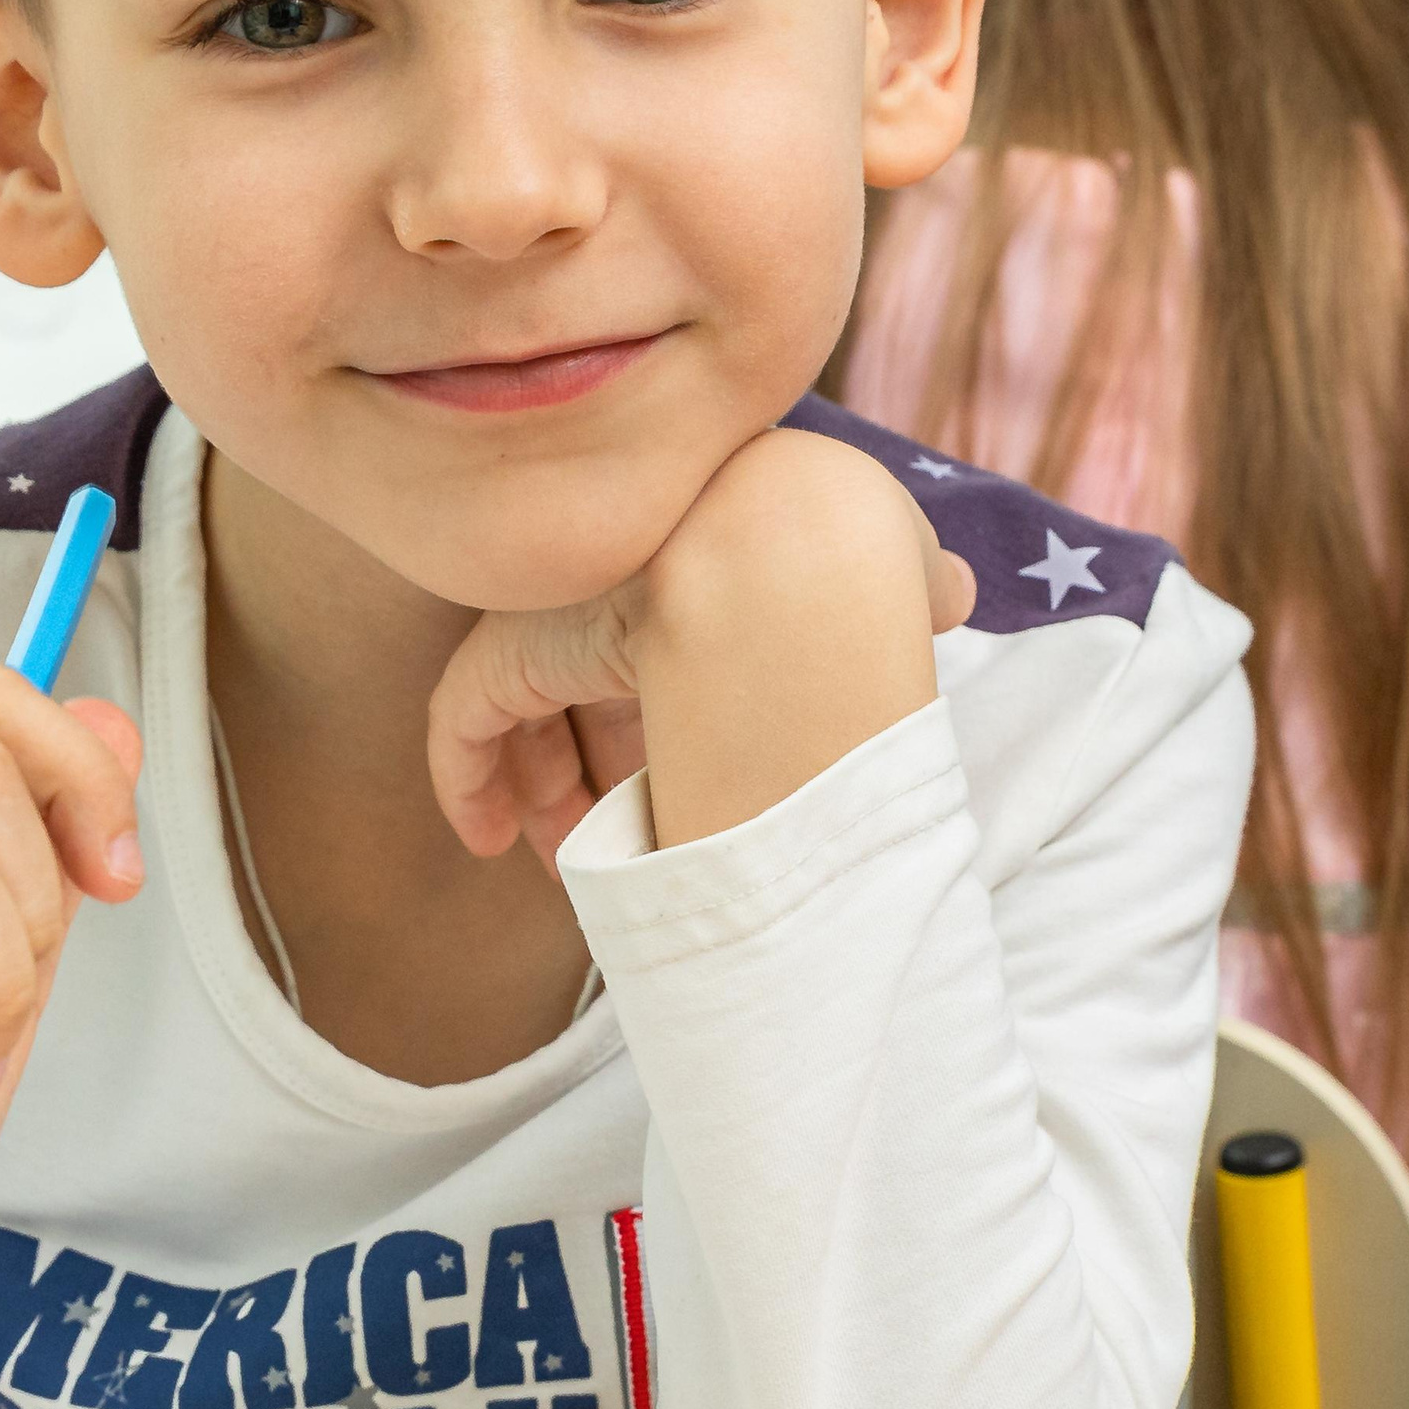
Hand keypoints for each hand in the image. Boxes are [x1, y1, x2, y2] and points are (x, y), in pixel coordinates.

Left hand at [428, 429, 973, 861]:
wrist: (787, 541)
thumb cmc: (854, 550)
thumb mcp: (900, 566)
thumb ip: (916, 580)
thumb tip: (947, 588)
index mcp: (690, 570)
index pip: (656, 653)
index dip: (657, 728)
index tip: (674, 794)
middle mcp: (614, 588)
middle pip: (583, 691)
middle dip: (591, 776)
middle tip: (613, 850)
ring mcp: (555, 612)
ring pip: (517, 712)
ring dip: (536, 795)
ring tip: (563, 868)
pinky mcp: (512, 647)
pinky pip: (461, 722)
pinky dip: (464, 784)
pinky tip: (487, 843)